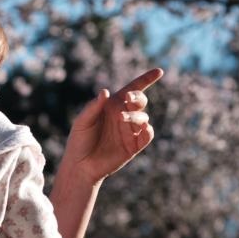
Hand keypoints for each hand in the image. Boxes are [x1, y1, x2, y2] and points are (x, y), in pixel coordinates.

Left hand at [61, 68, 162, 183]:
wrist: (81, 166)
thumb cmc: (79, 141)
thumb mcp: (83, 122)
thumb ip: (93, 107)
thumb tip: (105, 92)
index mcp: (112, 105)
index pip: (133, 89)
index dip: (147, 79)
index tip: (159, 71)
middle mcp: (124, 115)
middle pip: (140, 101)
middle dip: (138, 97)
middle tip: (128, 98)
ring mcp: (130, 131)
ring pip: (143, 117)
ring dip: (136, 115)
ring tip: (122, 118)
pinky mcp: (134, 146)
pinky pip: (147, 135)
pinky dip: (148, 130)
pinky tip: (142, 128)